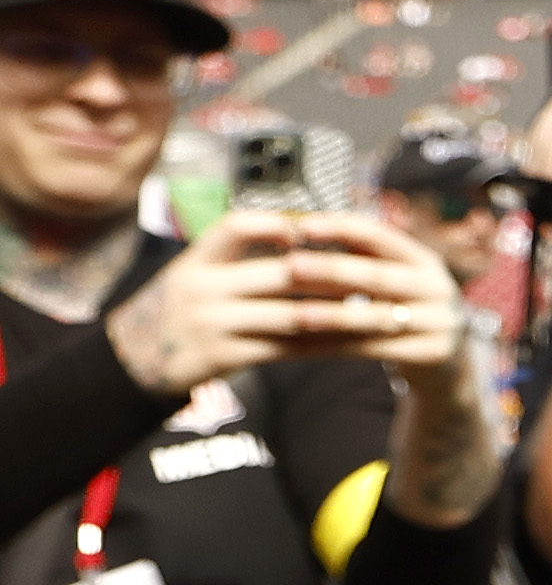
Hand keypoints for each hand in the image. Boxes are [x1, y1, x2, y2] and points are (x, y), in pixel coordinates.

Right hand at [104, 213, 470, 393]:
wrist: (138, 359)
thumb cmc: (181, 308)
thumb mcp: (195, 273)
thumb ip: (236, 256)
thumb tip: (300, 233)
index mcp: (196, 260)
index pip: (235, 227)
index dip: (275, 224)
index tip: (313, 229)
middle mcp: (202, 288)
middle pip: (281, 276)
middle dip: (334, 276)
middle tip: (378, 276)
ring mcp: (213, 324)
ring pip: (292, 316)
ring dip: (340, 315)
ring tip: (379, 312)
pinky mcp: (225, 357)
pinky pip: (287, 350)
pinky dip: (324, 345)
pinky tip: (354, 343)